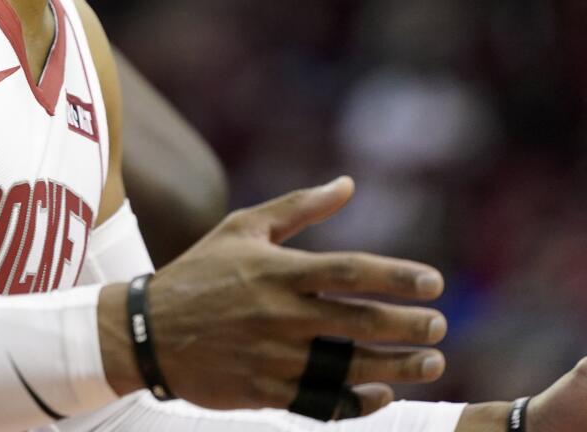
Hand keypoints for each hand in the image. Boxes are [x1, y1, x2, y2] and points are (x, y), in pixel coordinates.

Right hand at [100, 177, 447, 415]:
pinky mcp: (264, 391)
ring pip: (348, 366)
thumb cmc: (200, 272)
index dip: (395, 277)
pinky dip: (355, 401)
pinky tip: (380, 393)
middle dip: (407, 326)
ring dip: (396, 367)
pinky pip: (321, 402)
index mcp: (277, 271)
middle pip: (358, 321)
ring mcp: (273, 357)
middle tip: (439, 326)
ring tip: (430, 364)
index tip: (434, 283)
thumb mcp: (242, 227)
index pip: (348, 271)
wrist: (147, 332)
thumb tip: (348, 184)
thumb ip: (298, 207)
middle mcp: (279, 315)